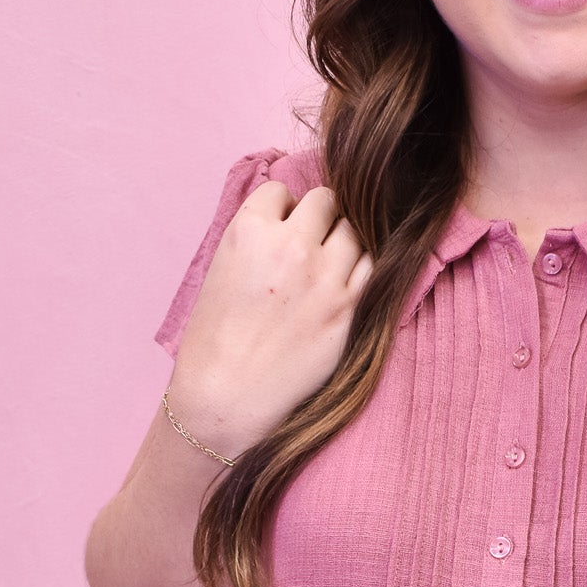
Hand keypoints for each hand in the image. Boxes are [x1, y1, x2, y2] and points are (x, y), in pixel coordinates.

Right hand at [166, 180, 374, 458]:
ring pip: (354, 230)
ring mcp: (327, 276)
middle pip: (325, 201)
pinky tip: (344, 283)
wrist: (228, 396)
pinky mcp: (350, 307)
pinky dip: (361, 268)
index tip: (278, 230)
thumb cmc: (214, 340)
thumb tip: (286, 220)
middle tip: (308, 244)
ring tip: (326, 266)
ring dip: (342, 241)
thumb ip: (256, 239)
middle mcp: (292, 246)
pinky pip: (372, 266)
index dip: (281, 210)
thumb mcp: (221, 270)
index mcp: (250, 231)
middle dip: (317, 217)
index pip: (281, 191)